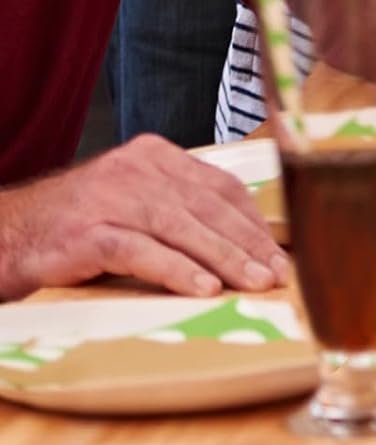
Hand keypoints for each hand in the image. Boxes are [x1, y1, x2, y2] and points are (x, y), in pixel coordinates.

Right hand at [0, 135, 289, 301]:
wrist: (7, 232)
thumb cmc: (79, 224)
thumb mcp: (135, 202)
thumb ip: (179, 209)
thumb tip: (239, 241)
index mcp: (156, 156)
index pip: (220, 187)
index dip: (253, 221)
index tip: (279, 251)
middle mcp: (139, 169)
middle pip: (209, 207)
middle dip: (248, 243)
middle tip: (277, 274)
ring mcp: (113, 198)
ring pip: (184, 227)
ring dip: (224, 259)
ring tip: (253, 283)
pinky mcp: (89, 232)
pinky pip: (143, 252)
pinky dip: (178, 270)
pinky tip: (203, 289)